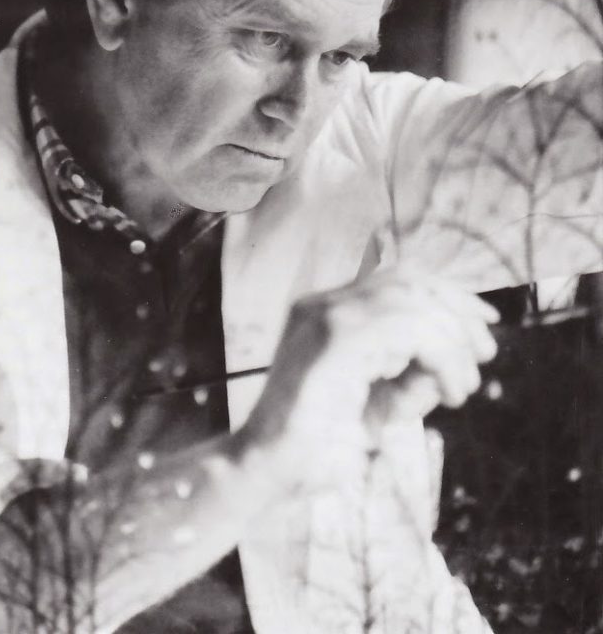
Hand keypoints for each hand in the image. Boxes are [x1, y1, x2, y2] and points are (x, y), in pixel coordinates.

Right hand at [241, 265, 497, 493]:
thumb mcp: (382, 401)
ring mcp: (325, 317)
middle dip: (459, 311)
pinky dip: (442, 357)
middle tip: (485, 353)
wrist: (266, 473)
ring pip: (413, 301)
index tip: (484, 323)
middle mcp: (324, 304)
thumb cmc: (321, 444)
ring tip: (461, 386)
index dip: (449, 293)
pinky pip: (409, 329)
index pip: (399, 278)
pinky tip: (447, 393)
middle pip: (410, 279)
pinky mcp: (334, 340)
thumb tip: (464, 352)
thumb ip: (416, 372)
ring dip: (453, 340)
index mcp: (329, 312)